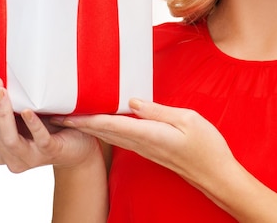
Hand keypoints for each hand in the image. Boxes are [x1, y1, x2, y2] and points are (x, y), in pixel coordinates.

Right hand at [0, 77, 99, 173]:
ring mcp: (30, 157)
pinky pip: (39, 138)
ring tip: (2, 91)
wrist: (79, 147)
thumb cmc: (48, 129)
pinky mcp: (50, 151)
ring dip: (3, 113)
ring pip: (8, 139)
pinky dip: (31, 124)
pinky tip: (27, 110)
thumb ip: (3, 113)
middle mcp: (11, 159)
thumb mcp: (21, 120)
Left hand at [52, 99, 234, 191]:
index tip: (67, 113)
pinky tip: (102, 125)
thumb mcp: (187, 120)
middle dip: (81, 123)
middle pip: (105, 132)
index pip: (112, 125)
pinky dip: (106, 131)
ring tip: (73, 118)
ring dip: (91, 127)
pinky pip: (122, 139)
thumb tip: (132, 102)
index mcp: (150, 135)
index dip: (88, 118)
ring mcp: (146, 149)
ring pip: (111, 137)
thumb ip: (158, 111)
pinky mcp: (150, 150)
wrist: (215, 174)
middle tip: (60, 114)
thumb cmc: (206, 146)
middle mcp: (143, 144)